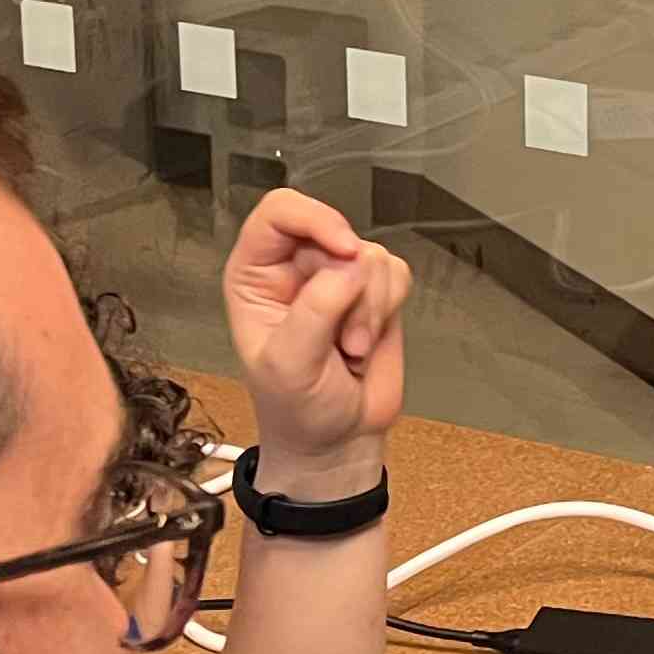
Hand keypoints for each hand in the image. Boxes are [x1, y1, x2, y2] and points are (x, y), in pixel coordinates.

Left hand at [221, 189, 409, 494]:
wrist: (336, 441)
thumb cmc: (296, 408)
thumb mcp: (289, 364)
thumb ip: (315, 311)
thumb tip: (352, 267)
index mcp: (256, 273)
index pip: (280, 212)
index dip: (315, 219)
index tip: (343, 250)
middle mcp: (295, 266)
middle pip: (336, 234)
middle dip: (350, 291)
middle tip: (343, 341)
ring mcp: (338, 277)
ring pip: (372, 257)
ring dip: (370, 310)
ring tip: (350, 350)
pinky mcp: (375, 292)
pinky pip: (397, 274)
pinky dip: (389, 311)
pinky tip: (365, 345)